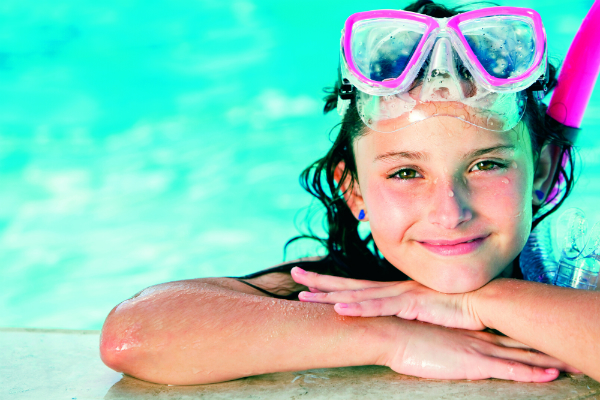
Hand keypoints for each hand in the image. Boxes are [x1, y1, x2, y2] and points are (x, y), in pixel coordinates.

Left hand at [291, 267, 483, 329]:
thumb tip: (396, 321)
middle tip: (293, 276)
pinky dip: (358, 308)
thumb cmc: (457, 307)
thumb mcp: (425, 310)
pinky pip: (379, 307)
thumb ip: (408, 313)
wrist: (484, 301)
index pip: (355, 286)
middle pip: (348, 285)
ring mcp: (398, 295)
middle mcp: (391, 289)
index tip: (309, 280)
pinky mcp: (410, 303)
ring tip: (304, 297)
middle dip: (319, 282)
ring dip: (329, 296)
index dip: (331, 283)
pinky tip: (338, 309)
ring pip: (357, 295)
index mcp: (393, 291)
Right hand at [386, 320, 577, 381]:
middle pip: (519, 340)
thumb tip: (435, 334)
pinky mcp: (473, 363)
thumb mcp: (422, 330)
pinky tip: (550, 376)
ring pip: (522, 355)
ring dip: (547, 359)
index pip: (502, 330)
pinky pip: (509, 370)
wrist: (391, 330)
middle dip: (544, 344)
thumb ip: (435, 333)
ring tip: (571, 362)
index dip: (524, 331)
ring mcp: (477, 348)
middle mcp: (477, 336)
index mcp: (466, 328)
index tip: (541, 331)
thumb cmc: (400, 331)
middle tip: (567, 346)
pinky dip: (531, 373)